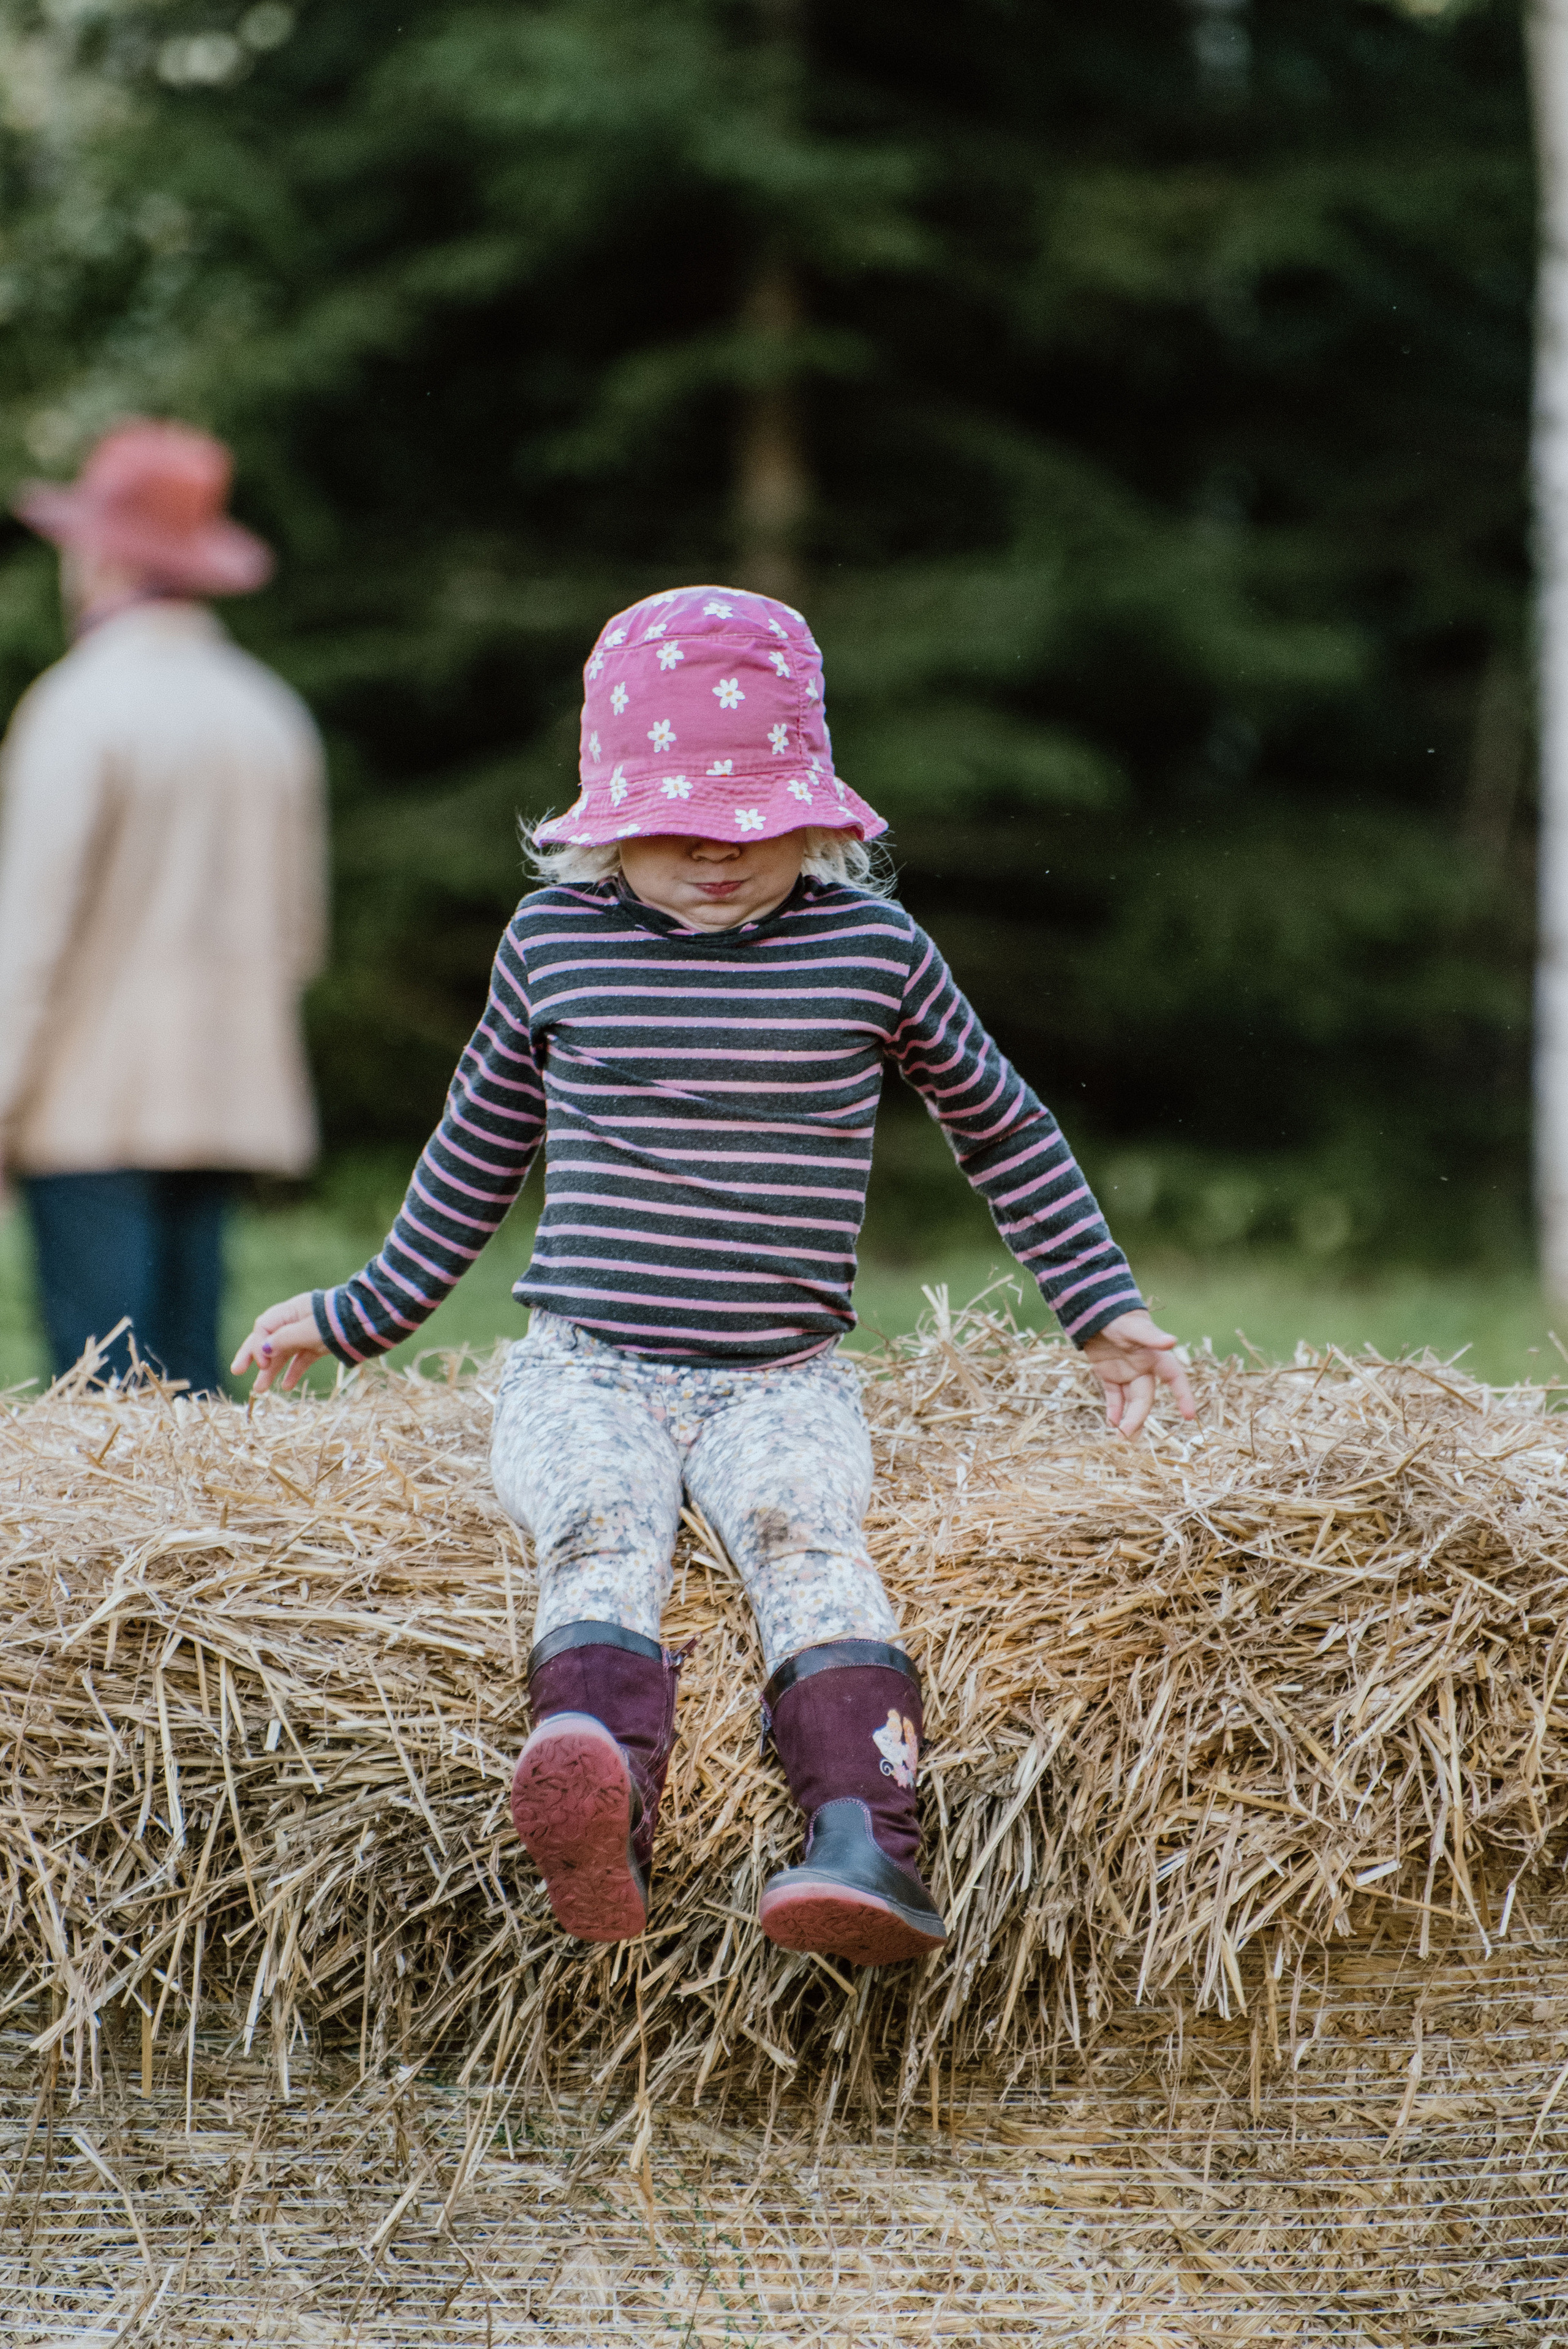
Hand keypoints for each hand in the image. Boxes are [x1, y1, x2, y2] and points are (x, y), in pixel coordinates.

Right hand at [231, 1291, 327, 1395]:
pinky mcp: (318, 1346)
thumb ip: (284, 1339)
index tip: (261, 1363)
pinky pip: (301, 1359)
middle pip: (268, 1339)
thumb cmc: (336, 1322)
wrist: (366, 1321)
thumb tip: (264, 1348)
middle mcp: (295, 1321)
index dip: (258, 1346)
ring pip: (283, 1353)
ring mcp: (307, 1334)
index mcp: (290, 1311)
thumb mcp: (308, 1331)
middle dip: (253, 1356)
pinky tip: (285, 1386)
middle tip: (237, 1370)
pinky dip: (293, 1372)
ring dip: (271, 1370)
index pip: (263, 1328)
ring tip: (259, 1390)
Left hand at [1080, 1309, 1195, 1438]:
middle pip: (1146, 1398)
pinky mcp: (1109, 1374)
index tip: (1189, 1416)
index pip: (1175, 1379)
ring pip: (1131, 1402)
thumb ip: (1151, 1336)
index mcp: (1156, 1357)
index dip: (1183, 1396)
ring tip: (1122, 1439)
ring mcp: (1127, 1373)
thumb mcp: (1133, 1326)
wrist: (1094, 1310)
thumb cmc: (1118, 1315)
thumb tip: (1172, 1341)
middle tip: (1127, 1436)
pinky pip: (1114, 1396)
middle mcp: (1144, 1368)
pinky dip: (1113, 1410)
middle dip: (1138, 1417)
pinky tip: (1111, 1423)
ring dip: (1127, 1419)